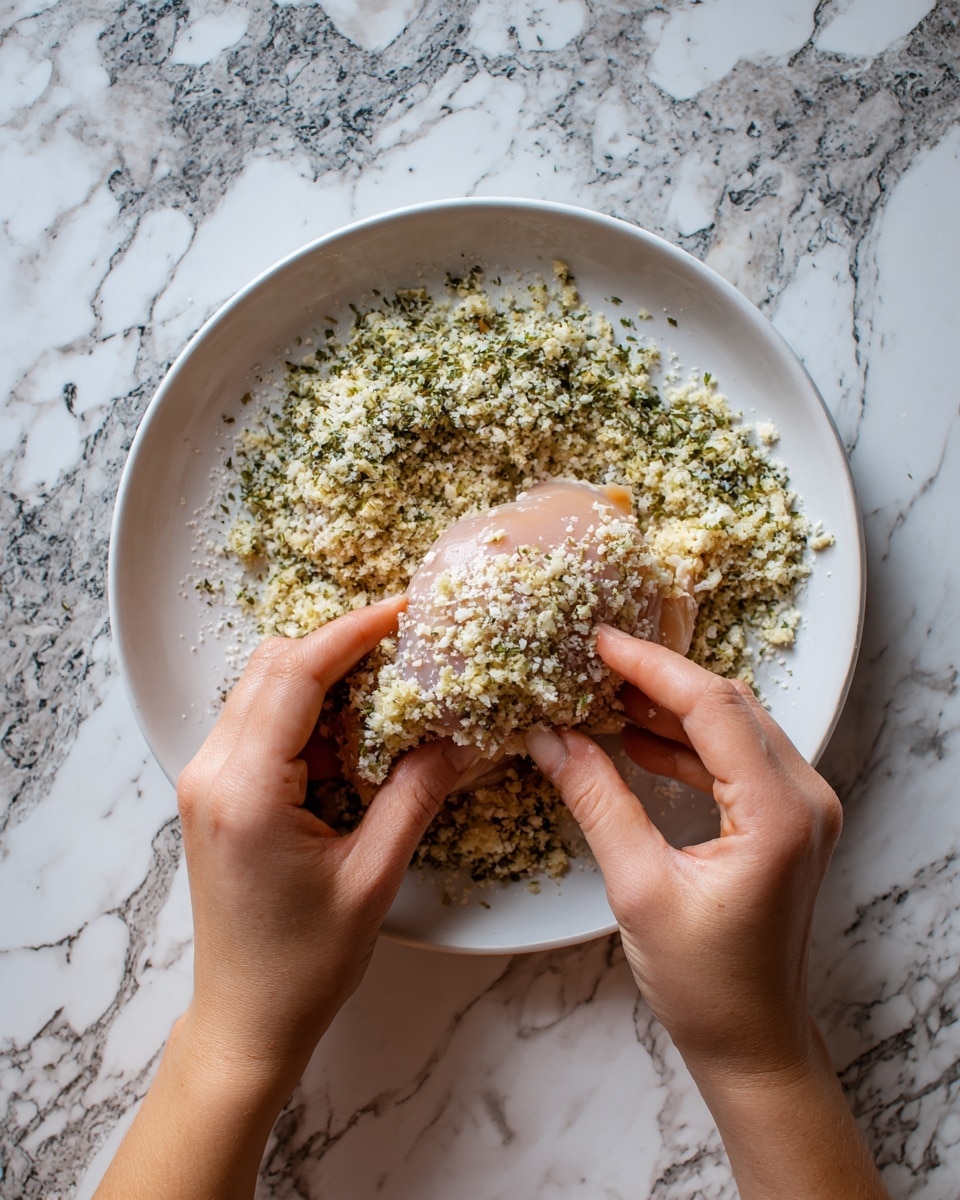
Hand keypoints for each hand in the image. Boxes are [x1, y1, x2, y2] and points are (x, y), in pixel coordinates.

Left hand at [95, 598, 476, 1199]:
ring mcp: (204, 782)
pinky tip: (350, 738)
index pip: (294, 675)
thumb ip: (416, 793)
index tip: (401, 609)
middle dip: (338, 648)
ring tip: (386, 694)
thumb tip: (462, 734)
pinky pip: (257, 724)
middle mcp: (211, 773)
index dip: (351, 632)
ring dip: (320, 680)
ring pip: (260, 690)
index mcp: (246, 791)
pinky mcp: (213, 794)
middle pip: (271, 668)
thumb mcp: (373, 877)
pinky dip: (304, 714)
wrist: (245, 1020)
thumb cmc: (304, 964)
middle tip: (403, 651)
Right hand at [525, 628, 890, 1199]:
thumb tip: (549, 738)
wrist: (752, 1039)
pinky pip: (735, 758)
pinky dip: (687, 742)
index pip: (713, 706)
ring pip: (733, 725)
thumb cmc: (705, 982)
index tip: (600, 641)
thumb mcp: (638, 887)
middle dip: (660, 678)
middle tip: (596, 662)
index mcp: (777, 812)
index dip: (652, 666)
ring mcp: (801, 808)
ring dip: (672, 707)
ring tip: (607, 695)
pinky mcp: (785, 821)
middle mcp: (804, 798)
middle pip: (729, 705)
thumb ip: (596, 800)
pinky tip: (638, 739)